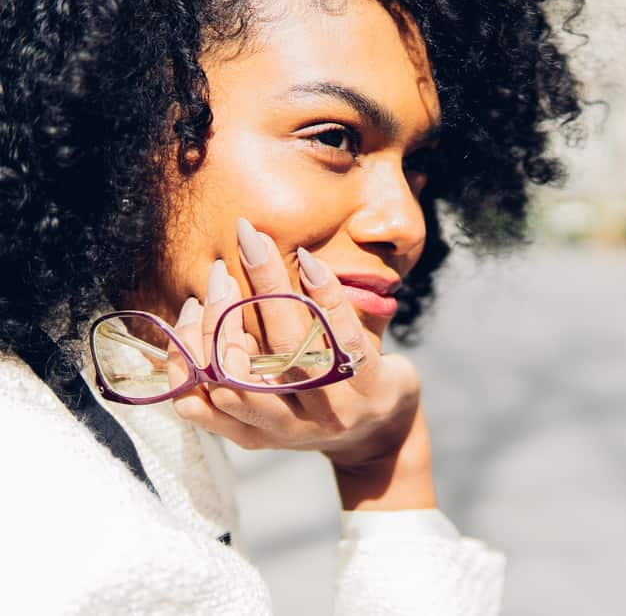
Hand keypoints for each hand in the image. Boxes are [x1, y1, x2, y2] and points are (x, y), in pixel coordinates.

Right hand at [168, 219, 434, 508]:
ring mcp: (330, 410)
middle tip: (221, 271)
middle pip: (235, 380)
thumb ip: (235, 365)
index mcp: (252, 431)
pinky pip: (343, 337)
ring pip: (288, 351)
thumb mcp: (270, 393)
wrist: (387, 426)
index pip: (196, 402)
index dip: (185, 352)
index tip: (191, 304)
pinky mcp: (368, 388)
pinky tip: (310, 261)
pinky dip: (324, 294)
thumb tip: (196, 304)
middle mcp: (287, 428)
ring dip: (267, 291)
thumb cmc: (318, 398)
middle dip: (218, 319)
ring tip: (257, 249)